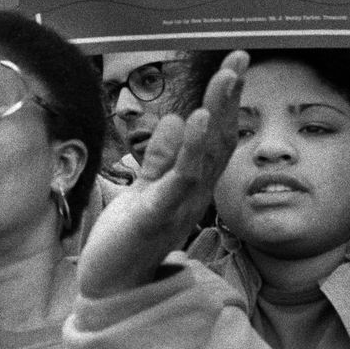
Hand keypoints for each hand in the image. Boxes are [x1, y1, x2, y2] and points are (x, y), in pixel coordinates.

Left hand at [77, 52, 248, 298]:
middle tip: (240, 60)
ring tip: (225, 79)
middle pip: (217, 141)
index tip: (235, 65)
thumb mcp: (145, 190)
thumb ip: (161, 159)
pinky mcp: (154, 217)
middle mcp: (193, 195)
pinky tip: (193, 120)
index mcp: (190, 186)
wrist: (109, 288)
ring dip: (216, 115)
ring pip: (204, 157)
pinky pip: (176, 180)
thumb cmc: (128, 241)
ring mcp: (177, 206)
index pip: (213, 138)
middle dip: (229, 99)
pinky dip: (187, 150)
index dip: (226, 102)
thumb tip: (176, 118)